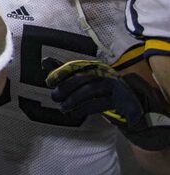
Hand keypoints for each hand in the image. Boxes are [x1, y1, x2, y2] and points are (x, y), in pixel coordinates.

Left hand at [44, 58, 169, 150]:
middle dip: (65, 88)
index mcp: (95, 66)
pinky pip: (100, 103)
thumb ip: (64, 72)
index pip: (76, 65)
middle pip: (82, 78)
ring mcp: (115, 86)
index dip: (61, 72)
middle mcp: (105, 73)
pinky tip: (75, 113)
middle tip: (55, 98)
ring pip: (90, 90)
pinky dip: (85, 109)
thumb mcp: (82, 81)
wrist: (130, 105)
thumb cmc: (100, 91)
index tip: (49, 81)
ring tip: (64, 108)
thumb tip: (44, 61)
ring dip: (74, 100)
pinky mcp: (121, 100)